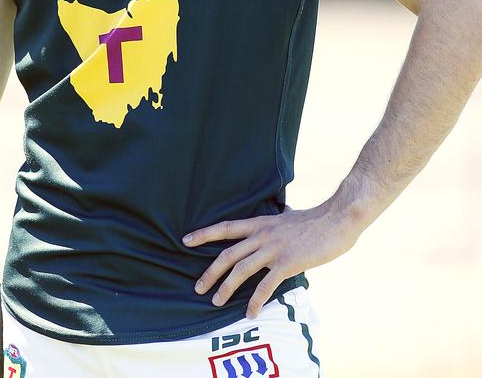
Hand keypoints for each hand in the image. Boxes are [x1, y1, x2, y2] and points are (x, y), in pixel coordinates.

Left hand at [182, 201, 360, 318]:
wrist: (336, 220)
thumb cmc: (316, 220)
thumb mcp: (291, 215)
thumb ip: (282, 216)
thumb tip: (283, 210)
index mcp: (261, 223)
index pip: (226, 228)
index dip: (205, 234)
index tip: (186, 240)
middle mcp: (262, 235)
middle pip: (228, 253)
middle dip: (210, 271)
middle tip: (197, 287)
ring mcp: (273, 249)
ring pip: (241, 269)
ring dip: (226, 287)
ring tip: (216, 302)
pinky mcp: (287, 263)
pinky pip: (265, 285)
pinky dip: (255, 301)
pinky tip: (250, 313)